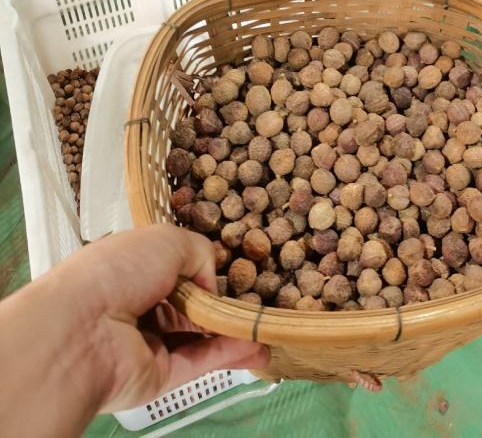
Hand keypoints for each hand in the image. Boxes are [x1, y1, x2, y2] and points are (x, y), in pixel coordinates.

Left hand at [52, 226, 268, 414]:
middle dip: (220, 300)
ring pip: (198, 334)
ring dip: (231, 328)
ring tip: (266, 322)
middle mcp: (138, 304)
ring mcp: (148, 342)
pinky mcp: (158, 375)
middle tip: (258, 296)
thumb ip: (200, 253)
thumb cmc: (117, 272)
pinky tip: (257, 344)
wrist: (80, 332)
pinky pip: (200, 362)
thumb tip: (213, 284)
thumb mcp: (166, 239)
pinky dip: (229, 353)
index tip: (235, 266)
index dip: (201, 266)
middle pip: (188, 302)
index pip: (173, 266)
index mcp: (132, 267)